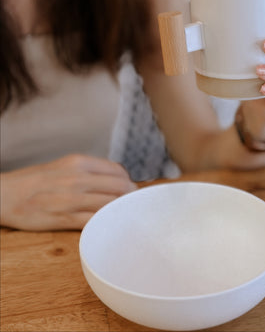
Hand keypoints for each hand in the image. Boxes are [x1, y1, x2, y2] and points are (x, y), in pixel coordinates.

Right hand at [0, 154, 135, 230]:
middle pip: (119, 187)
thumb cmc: (36, 180)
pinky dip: (105, 223)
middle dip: (129, 197)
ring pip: (110, 205)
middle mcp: (77, 178)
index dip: (127, 181)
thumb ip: (90, 170)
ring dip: (120, 211)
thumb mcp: (64, 165)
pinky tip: (108, 224)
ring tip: (122, 215)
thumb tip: (117, 178)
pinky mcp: (63, 218)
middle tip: (131, 204)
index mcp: (78, 162)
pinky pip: (94, 221)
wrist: (4, 195)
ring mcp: (71, 199)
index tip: (129, 189)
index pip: (117, 170)